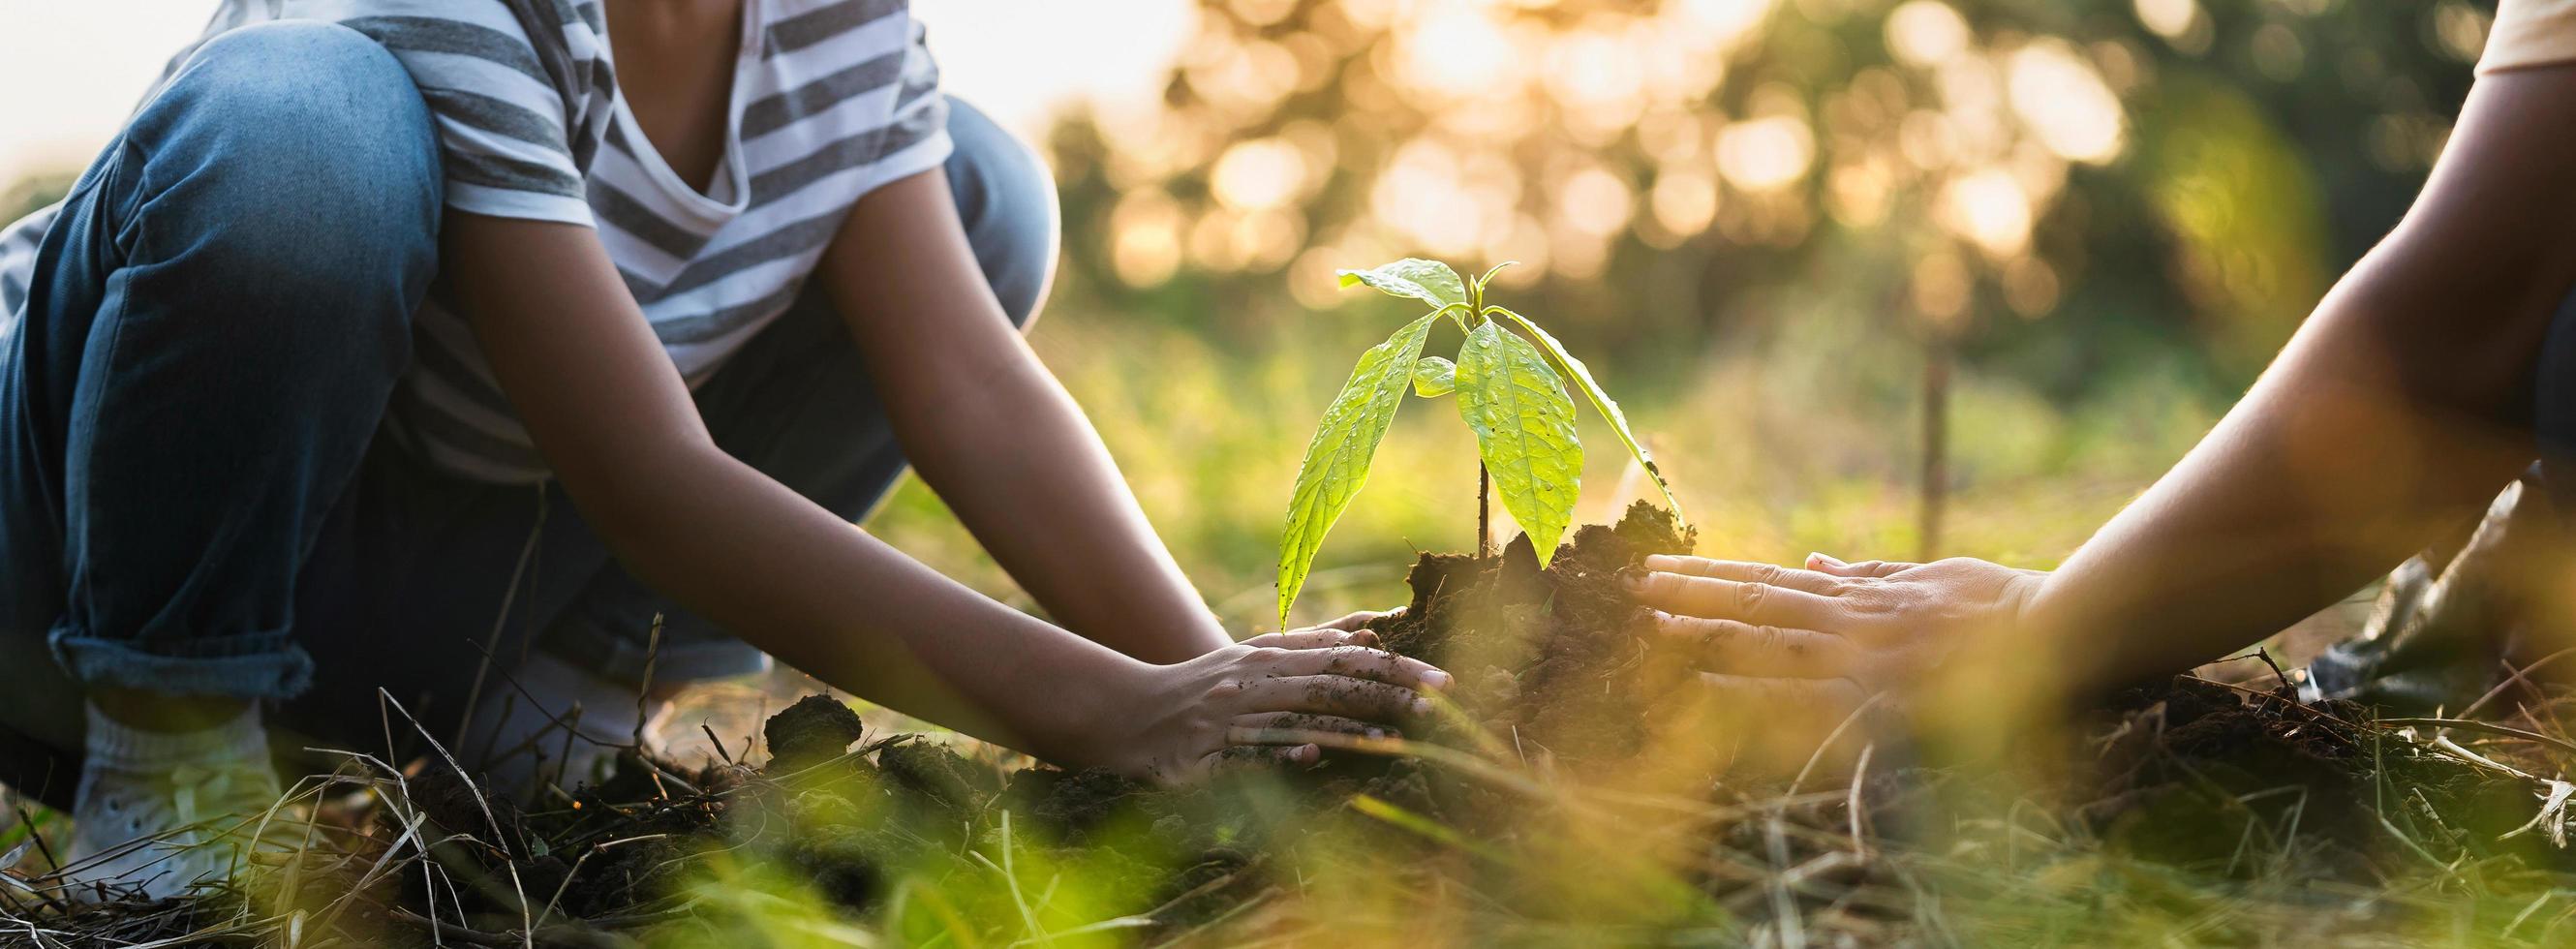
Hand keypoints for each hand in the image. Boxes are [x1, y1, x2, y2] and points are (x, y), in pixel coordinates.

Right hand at [1094, 611, 1449, 784]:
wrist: (1126, 714)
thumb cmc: (1204, 688)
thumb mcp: (1257, 657)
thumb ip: (1312, 645)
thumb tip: (1373, 636)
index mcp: (1270, 658)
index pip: (1345, 660)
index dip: (1396, 668)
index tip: (1445, 679)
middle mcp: (1253, 682)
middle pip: (1328, 684)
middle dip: (1386, 692)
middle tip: (1441, 703)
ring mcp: (1228, 719)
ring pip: (1292, 717)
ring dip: (1344, 726)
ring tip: (1393, 734)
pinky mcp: (1202, 757)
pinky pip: (1244, 755)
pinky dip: (1278, 755)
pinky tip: (1310, 757)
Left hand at [1630, 554, 2044, 769]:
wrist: (2064, 633)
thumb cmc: (2000, 605)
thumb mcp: (1927, 575)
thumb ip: (1865, 573)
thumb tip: (1809, 559)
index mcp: (1857, 596)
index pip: (1762, 582)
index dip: (1702, 576)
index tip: (1649, 569)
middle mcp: (1850, 624)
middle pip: (1750, 607)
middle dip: (1683, 600)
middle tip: (1618, 591)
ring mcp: (1863, 663)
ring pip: (1765, 646)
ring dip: (1703, 637)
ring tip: (1645, 629)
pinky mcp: (1884, 704)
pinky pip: (1805, 703)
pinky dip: (1756, 698)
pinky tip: (1709, 696)